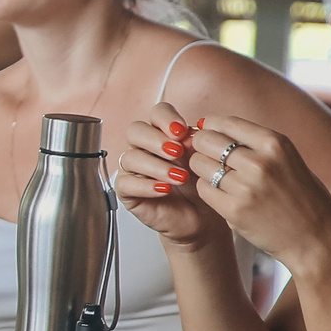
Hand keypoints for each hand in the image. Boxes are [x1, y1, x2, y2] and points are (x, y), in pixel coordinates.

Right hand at [114, 103, 227, 254]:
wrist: (201, 216)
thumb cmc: (201, 186)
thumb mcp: (204, 161)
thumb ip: (196, 145)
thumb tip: (190, 134)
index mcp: (164, 134)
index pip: (157, 113)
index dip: (166, 118)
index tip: (181, 131)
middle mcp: (145, 148)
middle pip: (136, 130)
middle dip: (156, 140)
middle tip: (177, 152)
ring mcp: (134, 169)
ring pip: (130, 157)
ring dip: (156, 166)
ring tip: (179, 177)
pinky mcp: (127, 190)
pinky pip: (125, 183)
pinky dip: (146, 185)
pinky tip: (165, 189)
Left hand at [185, 115, 330, 271]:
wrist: (317, 240)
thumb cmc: (302, 198)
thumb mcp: (287, 159)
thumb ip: (254, 144)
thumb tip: (210, 126)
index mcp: (275, 143)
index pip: (222, 122)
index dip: (210, 129)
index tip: (210, 138)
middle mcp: (260, 161)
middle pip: (205, 140)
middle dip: (201, 148)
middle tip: (208, 159)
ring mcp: (246, 186)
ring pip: (199, 164)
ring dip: (203, 170)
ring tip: (219, 179)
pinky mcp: (234, 209)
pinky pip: (203, 189)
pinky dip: (208, 191)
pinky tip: (223, 196)